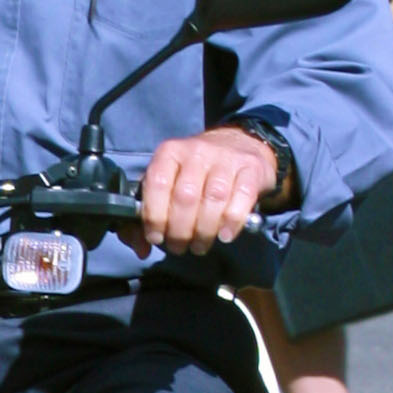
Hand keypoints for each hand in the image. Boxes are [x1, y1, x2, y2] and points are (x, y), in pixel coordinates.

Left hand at [137, 125, 278, 255]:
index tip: (156, 238)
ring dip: (204, 231)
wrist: (240, 143)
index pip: (157, 184)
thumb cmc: (197, 172)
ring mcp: (226, 158)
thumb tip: (141, 248)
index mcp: (169, 153)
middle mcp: (197, 151)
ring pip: (214, 200)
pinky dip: (232, 221)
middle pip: (185, 197)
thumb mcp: (168, 182)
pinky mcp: (252, 169)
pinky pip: (242, 198)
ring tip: (200, 245)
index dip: (154, 216)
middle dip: (180, 231)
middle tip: (179, 247)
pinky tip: (224, 235)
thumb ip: (148, 214)